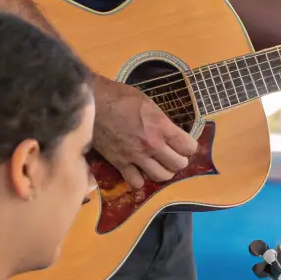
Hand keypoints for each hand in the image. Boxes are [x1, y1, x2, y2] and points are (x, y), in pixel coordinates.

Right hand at [91, 76, 197, 190]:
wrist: (91, 104)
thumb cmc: (120, 97)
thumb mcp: (148, 103)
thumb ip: (161, 121)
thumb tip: (169, 132)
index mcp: (161, 126)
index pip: (189, 147)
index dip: (189, 146)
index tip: (185, 144)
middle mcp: (152, 144)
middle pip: (178, 164)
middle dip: (179, 160)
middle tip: (173, 155)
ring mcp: (136, 156)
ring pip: (161, 176)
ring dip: (163, 171)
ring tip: (159, 164)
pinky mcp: (119, 164)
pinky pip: (136, 182)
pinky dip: (140, 179)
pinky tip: (139, 171)